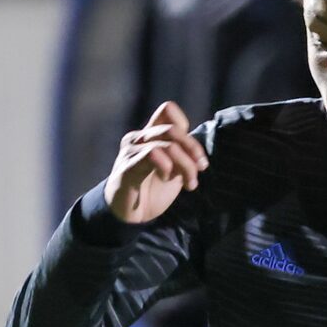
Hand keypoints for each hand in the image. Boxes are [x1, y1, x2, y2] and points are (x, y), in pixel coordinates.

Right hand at [104, 101, 206, 224]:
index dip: (187, 132)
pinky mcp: (128, 166)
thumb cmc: (151, 190)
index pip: (168, 111)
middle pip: (173, 129)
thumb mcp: (174, 169)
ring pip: (168, 145)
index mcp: (150, 135)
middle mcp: (138, 138)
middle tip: (199, 171)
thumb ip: (184, 156)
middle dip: (193, 150)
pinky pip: (152, 154)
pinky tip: (167, 179)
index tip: (198, 159)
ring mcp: (131, 150)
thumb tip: (198, 156)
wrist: (130, 216)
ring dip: (186, 165)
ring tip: (189, 184)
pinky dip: (168, 167)